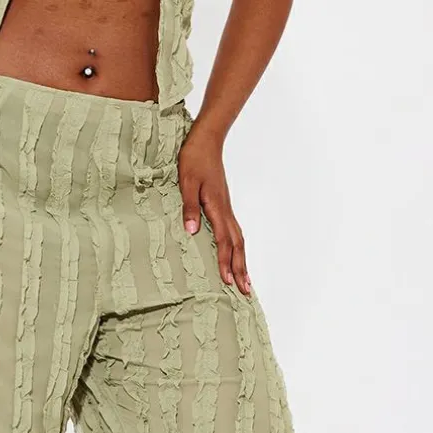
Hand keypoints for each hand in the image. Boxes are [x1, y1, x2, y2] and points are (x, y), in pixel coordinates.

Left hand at [177, 120, 250, 295]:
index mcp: (217, 207)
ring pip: (239, 240)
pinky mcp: (224, 206)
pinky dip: (238, 249)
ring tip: (246, 281)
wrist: (206, 140)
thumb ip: (189, 207)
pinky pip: (235, 233)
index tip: (227, 281)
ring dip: (243, 261)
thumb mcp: (186, 182)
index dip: (225, 262)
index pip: (223, 240)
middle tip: (246, 291)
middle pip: (237, 245)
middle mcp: (226, 211)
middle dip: (241, 269)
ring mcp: (227, 209)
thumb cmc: (194, 159)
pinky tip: (237, 256)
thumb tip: (191, 232)